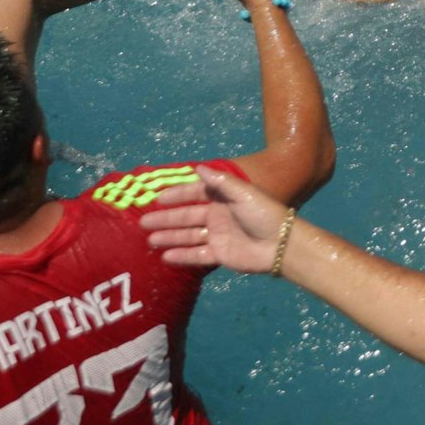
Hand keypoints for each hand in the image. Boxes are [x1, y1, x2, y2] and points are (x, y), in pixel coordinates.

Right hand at [140, 162, 286, 274]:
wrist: (281, 244)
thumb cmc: (264, 214)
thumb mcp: (244, 193)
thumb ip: (221, 182)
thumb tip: (198, 167)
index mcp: (225, 199)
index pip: (196, 195)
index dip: (178, 195)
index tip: (158, 198)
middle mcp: (219, 216)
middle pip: (187, 217)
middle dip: (166, 219)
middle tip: (143, 222)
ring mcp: (219, 236)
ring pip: (188, 236)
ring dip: (170, 237)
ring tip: (150, 239)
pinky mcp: (221, 255)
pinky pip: (197, 255)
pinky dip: (182, 256)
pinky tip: (165, 257)